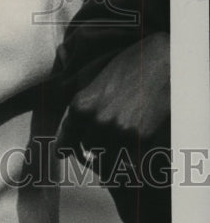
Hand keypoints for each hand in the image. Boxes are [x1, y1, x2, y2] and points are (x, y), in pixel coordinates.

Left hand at [57, 31, 169, 168]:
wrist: (161, 60)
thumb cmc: (128, 65)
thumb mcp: (96, 82)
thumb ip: (83, 105)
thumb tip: (73, 125)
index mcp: (81, 105)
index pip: (66, 139)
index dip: (64, 146)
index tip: (62, 152)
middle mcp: (98, 121)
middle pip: (87, 148)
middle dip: (91, 146)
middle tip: (97, 144)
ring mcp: (121, 132)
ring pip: (107, 159)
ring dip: (109, 156)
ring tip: (114, 150)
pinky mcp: (143, 139)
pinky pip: (129, 161)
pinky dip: (129, 160)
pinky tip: (131, 155)